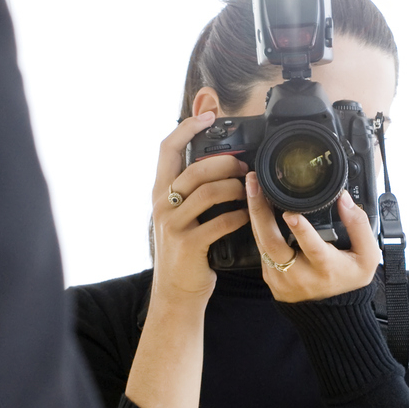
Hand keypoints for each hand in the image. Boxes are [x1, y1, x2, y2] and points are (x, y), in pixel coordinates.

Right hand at [148, 114, 248, 312]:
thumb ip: (191, 191)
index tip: (208, 116)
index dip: (187, 127)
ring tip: (248, 191)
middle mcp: (163, 205)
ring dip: (236, 188)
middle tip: (244, 167)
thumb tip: (219, 164)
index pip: (167, 148)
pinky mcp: (189, 244)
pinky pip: (221, 221)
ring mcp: (174, 225)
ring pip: (210, 192)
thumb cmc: (185, 251)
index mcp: (160, 192)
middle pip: (195, 169)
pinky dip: (239, 217)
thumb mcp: (179, 216)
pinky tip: (248, 216)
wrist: (177, 292)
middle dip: (226, 163)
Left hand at [245, 173, 380, 303]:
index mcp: (326, 269)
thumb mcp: (367, 255)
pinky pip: (261, 249)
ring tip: (252, 189)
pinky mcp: (271, 278)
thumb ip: (359, 225)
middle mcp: (301, 276)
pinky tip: (256, 209)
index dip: (301, 231)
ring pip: (262, 244)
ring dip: (255, 214)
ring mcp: (282, 279)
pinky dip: (258, 228)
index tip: (290, 213)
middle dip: (261, 213)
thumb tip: (344, 199)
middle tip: (256, 187)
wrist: (331, 309)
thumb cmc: (349, 277)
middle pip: (274, 244)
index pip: (313, 249)